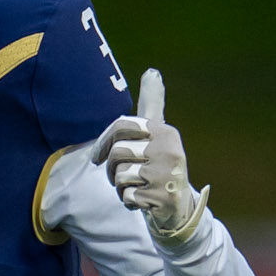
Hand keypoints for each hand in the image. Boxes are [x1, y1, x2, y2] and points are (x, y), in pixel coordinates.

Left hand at [90, 68, 207, 242]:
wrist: (178, 205)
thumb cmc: (159, 166)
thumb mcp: (157, 134)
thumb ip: (152, 104)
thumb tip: (152, 71)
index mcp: (164, 131)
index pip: (122, 126)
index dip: (103, 142)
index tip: (97, 157)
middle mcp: (168, 149)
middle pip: (118, 153)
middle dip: (112, 169)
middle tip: (122, 177)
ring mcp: (167, 174)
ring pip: (120, 176)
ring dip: (121, 187)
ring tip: (136, 188)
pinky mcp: (162, 197)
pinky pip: (127, 197)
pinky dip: (129, 202)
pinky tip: (142, 201)